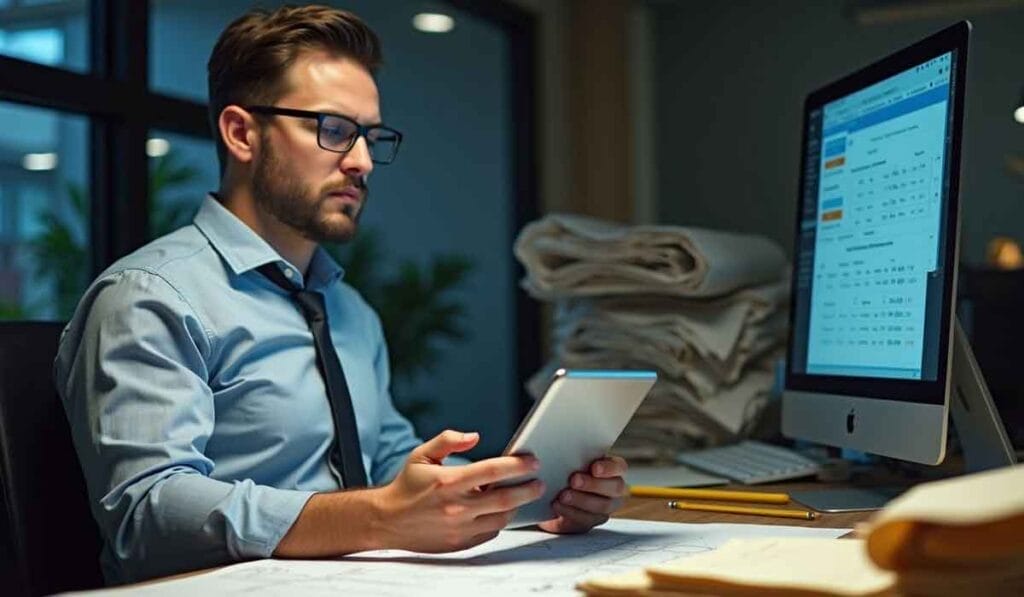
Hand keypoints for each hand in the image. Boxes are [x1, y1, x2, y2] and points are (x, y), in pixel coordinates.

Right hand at [374, 430, 544, 552]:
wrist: (388, 520)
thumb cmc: (407, 485)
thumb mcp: (422, 455)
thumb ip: (448, 440)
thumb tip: (474, 436)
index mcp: (449, 481)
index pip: (492, 471)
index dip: (517, 465)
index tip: (532, 461)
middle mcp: (456, 507)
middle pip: (505, 499)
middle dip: (528, 489)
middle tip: (539, 482)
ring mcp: (459, 528)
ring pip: (501, 519)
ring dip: (516, 506)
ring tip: (522, 495)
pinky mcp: (460, 543)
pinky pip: (489, 533)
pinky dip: (499, 522)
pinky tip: (500, 511)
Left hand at [537, 455, 627, 533]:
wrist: (551, 493)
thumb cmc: (564, 470)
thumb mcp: (569, 459)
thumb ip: (574, 455)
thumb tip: (563, 445)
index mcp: (613, 469)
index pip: (619, 467)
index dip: (609, 468)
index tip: (594, 468)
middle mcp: (614, 489)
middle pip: (614, 488)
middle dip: (593, 484)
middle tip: (574, 480)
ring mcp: (605, 508)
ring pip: (601, 506)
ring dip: (581, 500)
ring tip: (563, 494)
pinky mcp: (591, 522)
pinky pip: (585, 519)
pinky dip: (570, 512)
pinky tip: (557, 505)